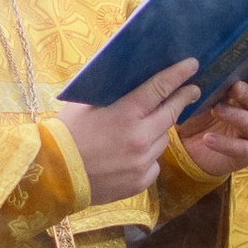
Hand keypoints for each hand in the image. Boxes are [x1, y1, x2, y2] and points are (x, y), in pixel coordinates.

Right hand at [62, 60, 201, 202]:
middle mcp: (140, 138)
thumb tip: (133, 79)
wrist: (54, 176)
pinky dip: (146, 157)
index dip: (178, 74)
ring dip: (157, 131)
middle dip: (183, 98)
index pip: (160, 88)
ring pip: (162, 140)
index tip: (192, 65)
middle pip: (171, 114)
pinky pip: (153, 163)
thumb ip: (112, 93)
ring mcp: (142, 162)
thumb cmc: (66, 134)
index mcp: (125, 114)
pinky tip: (129, 156)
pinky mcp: (141, 181)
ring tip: (139, 131)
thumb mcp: (85, 104)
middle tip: (192, 90)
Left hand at [177, 77, 247, 179]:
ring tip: (216, 110)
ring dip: (236, 116)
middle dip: (247, 93)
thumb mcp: (198, 97)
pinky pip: (242, 149)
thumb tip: (197, 61)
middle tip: (234, 87)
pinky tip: (208, 139)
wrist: (187, 148)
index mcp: (247, 95)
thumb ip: (205, 81)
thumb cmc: (197, 116)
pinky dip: (225, 143)